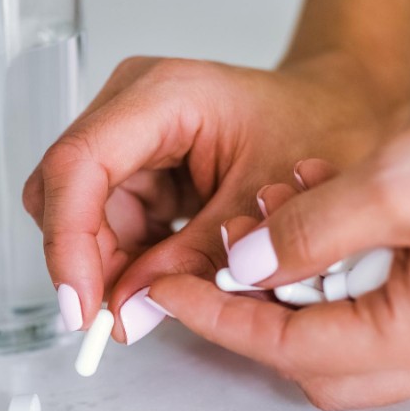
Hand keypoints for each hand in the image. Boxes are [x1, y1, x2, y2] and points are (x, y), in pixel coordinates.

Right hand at [22, 54, 402, 342]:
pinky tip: (173, 268)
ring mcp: (128, 135)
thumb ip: (195, 262)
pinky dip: (131, 259)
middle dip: (89, 261)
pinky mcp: (135, 165)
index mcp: (163, 95)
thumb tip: (128, 314)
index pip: (78, 166)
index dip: (68, 241)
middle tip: (124, 316)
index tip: (81, 306)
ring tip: (170, 288)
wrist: (341, 108)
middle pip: (68, 193)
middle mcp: (130, 106)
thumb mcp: (265, 207)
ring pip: (82, 215)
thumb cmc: (321, 127)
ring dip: (114, 264)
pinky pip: (109, 223)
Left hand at [149, 51, 409, 409]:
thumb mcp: (392, 181)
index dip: (221, 319)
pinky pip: (387, 314)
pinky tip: (331, 222)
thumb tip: (246, 267)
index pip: (292, 350)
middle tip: (220, 261)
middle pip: (319, 365)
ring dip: (302, 291)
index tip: (173, 293)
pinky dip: (343, 280)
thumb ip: (305, 235)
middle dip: (259, 314)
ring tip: (282, 218)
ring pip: (351, 340)